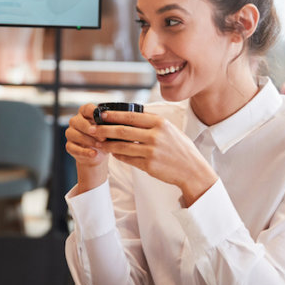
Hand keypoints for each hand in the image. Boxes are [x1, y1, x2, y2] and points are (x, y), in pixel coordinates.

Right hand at [65, 104, 110, 189]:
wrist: (98, 154)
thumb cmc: (104, 137)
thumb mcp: (107, 129)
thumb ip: (107, 124)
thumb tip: (115, 123)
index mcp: (85, 113)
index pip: (86, 108)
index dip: (93, 112)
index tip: (103, 118)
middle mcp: (75, 121)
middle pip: (78, 121)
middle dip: (91, 129)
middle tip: (103, 137)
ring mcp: (70, 133)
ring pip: (74, 134)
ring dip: (88, 140)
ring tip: (100, 145)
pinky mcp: (69, 146)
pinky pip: (73, 148)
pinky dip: (84, 152)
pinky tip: (93, 154)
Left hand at [90, 109, 216, 205]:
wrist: (192, 170)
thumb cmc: (180, 148)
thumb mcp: (170, 129)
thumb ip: (152, 122)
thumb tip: (131, 116)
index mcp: (160, 123)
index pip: (131, 116)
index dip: (113, 115)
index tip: (101, 114)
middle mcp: (155, 136)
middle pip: (122, 130)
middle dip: (104, 129)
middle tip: (92, 128)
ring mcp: (152, 151)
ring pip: (122, 146)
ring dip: (107, 144)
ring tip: (98, 142)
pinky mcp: (149, 165)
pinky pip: (128, 159)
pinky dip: (118, 156)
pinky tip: (112, 153)